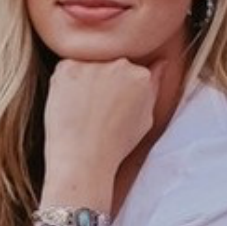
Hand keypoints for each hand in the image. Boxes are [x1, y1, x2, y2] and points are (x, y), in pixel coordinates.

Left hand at [41, 58, 161, 177]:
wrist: (82, 163)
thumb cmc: (113, 148)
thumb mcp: (144, 121)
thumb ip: (153, 88)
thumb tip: (161, 62)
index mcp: (142, 76)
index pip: (130, 71)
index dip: (118, 92)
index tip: (111, 110)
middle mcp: (121, 64)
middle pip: (110, 64)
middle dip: (103, 83)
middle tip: (94, 113)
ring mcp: (94, 64)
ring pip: (88, 64)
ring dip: (84, 82)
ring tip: (81, 112)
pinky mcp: (68, 67)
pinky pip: (66, 68)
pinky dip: (65, 84)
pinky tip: (68, 107)